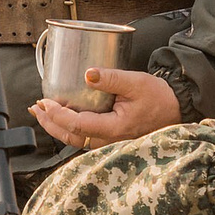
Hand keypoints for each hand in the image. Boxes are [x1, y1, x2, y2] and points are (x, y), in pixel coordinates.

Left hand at [26, 66, 182, 150]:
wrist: (177, 109)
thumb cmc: (160, 98)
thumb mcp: (137, 82)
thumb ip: (112, 78)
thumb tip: (88, 73)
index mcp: (115, 128)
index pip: (77, 125)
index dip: (57, 114)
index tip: (45, 101)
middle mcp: (110, 139)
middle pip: (70, 137)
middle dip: (50, 123)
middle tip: (37, 107)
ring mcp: (110, 141)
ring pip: (76, 140)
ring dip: (57, 127)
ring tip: (44, 113)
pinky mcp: (111, 137)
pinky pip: (84, 136)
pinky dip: (69, 128)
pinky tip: (63, 117)